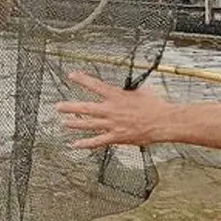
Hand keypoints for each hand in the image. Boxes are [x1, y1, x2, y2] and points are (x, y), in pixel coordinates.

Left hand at [55, 72, 174, 148]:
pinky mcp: (116, 137)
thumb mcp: (140, 92)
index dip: (82, 80)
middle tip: (58, 106)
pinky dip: (85, 143)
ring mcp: (112, 125)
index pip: (96, 85)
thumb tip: (126, 89)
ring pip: (88, 125)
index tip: (71, 75)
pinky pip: (97, 141)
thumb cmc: (154, 105)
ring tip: (64, 123)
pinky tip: (75, 144)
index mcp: (117, 96)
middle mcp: (111, 110)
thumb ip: (128, 92)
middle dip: (70, 107)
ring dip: (74, 124)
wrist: (162, 122)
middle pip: (86, 108)